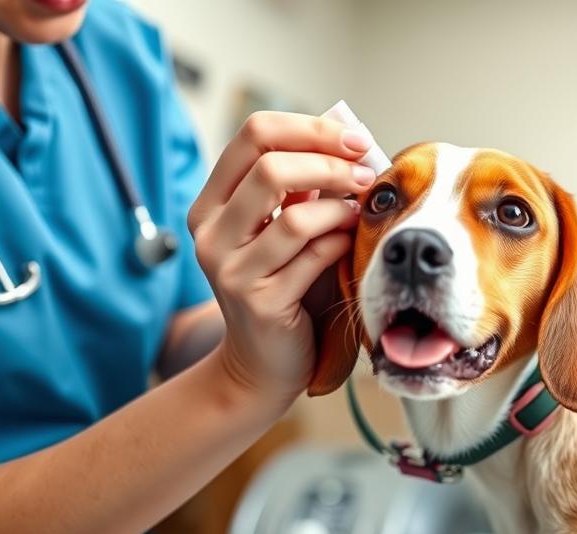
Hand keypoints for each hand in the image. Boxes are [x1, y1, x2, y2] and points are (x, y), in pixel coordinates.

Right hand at [187, 111, 374, 404]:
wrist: (263, 363)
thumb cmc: (285, 286)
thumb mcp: (287, 228)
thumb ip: (304, 186)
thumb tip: (350, 136)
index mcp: (212, 202)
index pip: (253, 134)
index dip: (310, 129)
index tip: (354, 140)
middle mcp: (211, 231)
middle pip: (271, 166)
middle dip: (330, 164)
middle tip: (366, 174)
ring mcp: (230, 269)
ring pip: (296, 216)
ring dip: (341, 207)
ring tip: (360, 212)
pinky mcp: (259, 302)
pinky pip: (312, 258)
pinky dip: (341, 242)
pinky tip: (352, 242)